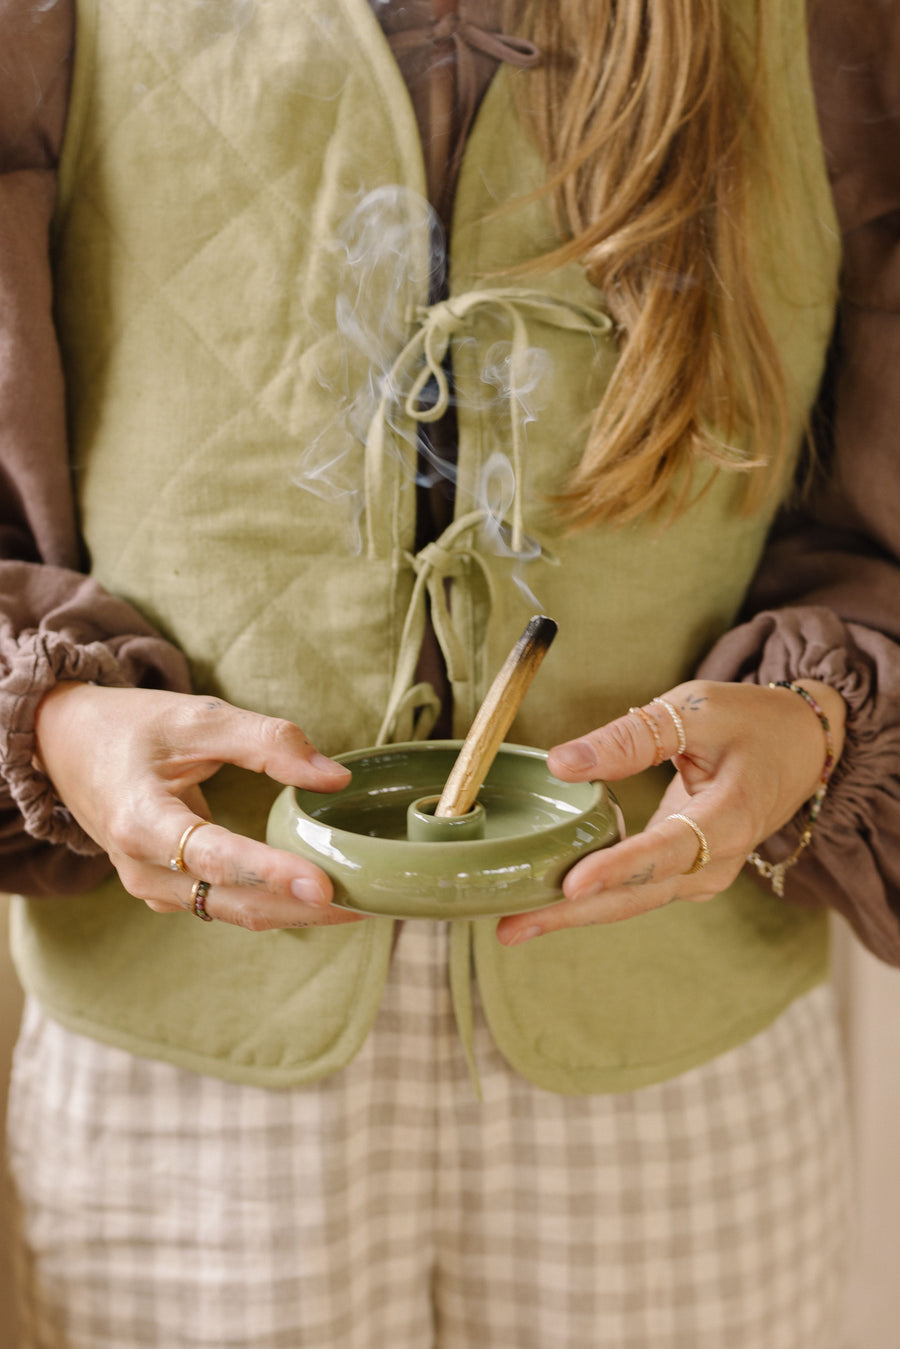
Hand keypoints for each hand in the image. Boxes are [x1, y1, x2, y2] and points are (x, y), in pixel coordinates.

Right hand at [34, 683, 364, 930]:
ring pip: (235, 912)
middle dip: (303, 907)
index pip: (215, 856)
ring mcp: (152, 888)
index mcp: (141, 820)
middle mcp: (142, 868)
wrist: (68, 746)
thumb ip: (267, 742)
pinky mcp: (168, 892)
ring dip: (295, 912)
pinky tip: (318, 895)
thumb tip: (335, 778)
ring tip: (359, 901)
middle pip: (234, 901)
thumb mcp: (197, 717)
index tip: (324, 884)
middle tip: (369, 899)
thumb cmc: (133, 728)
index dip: (271, 873)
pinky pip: (227, 906)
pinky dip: (273, 904)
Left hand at [495, 678, 844, 946]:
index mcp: (732, 816)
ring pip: (633, 901)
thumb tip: (561, 763)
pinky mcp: (683, 872)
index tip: (572, 884)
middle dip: (574, 914)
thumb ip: (631, 736)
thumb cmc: (749, 722)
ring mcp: (702, 874)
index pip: (670, 850)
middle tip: (511, 927)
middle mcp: (719, 859)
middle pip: (641, 895)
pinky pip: (634, 891)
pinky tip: (542, 903)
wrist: (800, 746)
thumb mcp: (695, 710)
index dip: (620, 869)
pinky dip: (590, 899)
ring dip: (574, 915)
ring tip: (513, 924)